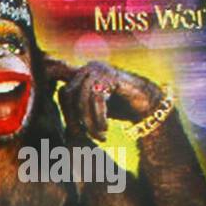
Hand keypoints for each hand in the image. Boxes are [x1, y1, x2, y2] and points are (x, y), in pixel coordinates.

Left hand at [49, 58, 165, 142]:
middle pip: (69, 95)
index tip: (63, 117)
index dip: (58, 100)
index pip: (62, 89)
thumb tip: (61, 126)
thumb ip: (75, 110)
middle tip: (82, 137)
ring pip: (82, 99)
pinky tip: (105, 128)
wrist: (147, 103)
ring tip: (99, 136)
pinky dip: (99, 116)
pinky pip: (97, 99)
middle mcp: (88, 68)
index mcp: (80, 74)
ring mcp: (100, 70)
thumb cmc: (117, 108)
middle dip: (73, 119)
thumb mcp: (91, 108)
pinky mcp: (112, 76)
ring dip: (89, 122)